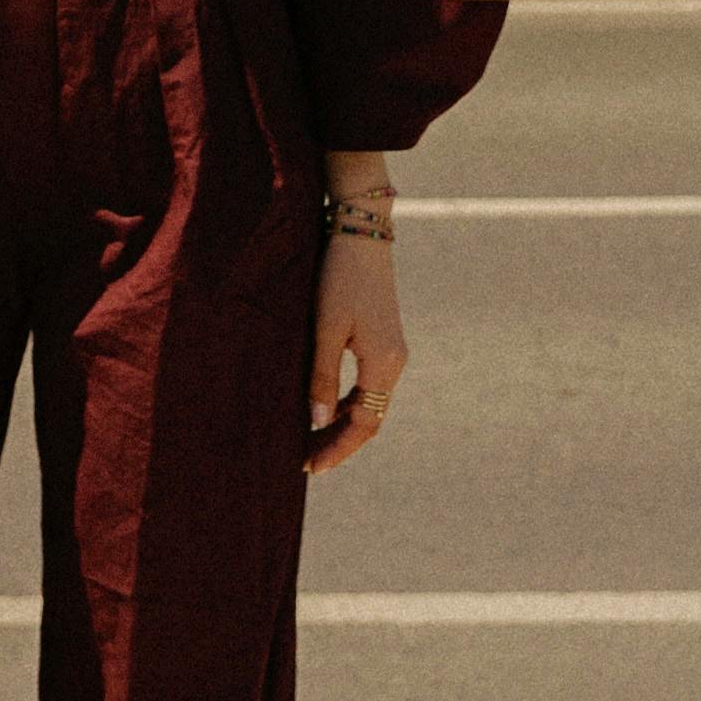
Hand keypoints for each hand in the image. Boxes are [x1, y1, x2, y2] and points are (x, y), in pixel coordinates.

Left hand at [305, 220, 404, 474]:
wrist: (361, 233)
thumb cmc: (339, 278)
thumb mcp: (325, 329)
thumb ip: (322, 376)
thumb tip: (317, 423)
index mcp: (384, 365)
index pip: (364, 424)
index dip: (337, 449)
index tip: (310, 467)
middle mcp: (394, 363)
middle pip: (370, 418)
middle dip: (339, 442)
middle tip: (306, 460)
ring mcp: (392, 352)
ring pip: (369, 403)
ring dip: (342, 423)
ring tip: (310, 440)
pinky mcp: (384, 340)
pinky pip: (368, 385)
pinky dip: (347, 402)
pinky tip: (324, 405)